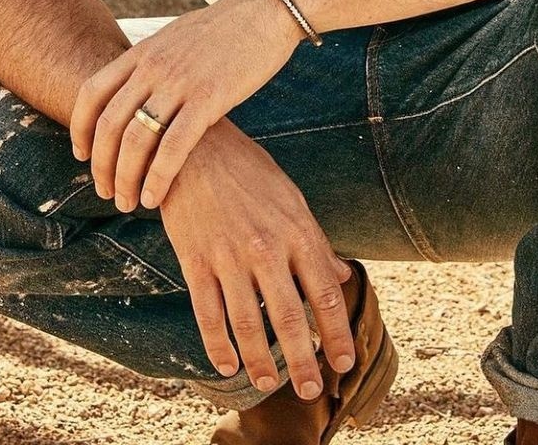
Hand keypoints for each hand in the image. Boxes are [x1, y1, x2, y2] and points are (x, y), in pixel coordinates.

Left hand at [69, 0, 300, 211]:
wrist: (266, 10)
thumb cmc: (227, 27)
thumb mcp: (177, 37)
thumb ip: (155, 62)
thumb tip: (142, 86)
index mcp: (143, 51)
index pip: (91, 92)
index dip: (79, 128)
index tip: (82, 154)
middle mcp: (153, 67)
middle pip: (108, 124)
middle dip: (101, 166)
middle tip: (104, 191)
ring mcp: (179, 82)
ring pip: (135, 140)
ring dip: (125, 178)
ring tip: (127, 202)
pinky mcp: (209, 98)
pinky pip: (172, 147)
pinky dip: (158, 178)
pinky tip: (154, 197)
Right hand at [161, 117, 356, 398]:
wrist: (192, 146)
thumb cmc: (248, 171)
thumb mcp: (291, 198)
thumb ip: (316, 242)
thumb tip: (344, 277)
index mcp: (297, 230)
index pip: (325, 293)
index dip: (337, 333)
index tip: (345, 363)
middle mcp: (266, 247)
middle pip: (289, 317)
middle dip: (303, 361)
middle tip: (311, 392)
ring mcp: (228, 256)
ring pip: (248, 323)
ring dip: (261, 361)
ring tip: (270, 383)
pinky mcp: (196, 260)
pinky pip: (208, 314)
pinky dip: (218, 346)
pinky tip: (228, 366)